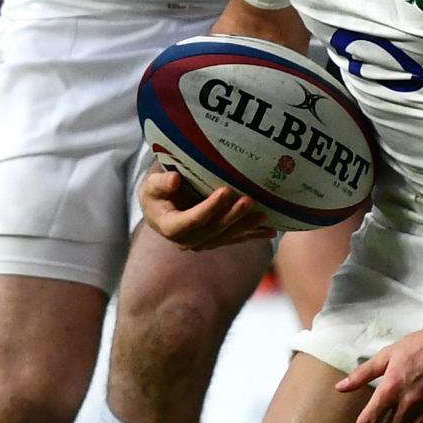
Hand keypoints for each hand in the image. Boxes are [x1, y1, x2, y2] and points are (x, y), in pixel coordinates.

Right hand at [138, 165, 275, 249]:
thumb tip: (174, 180)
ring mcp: (202, 242)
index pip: (192, 220)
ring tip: (263, 215)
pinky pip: (235, 239)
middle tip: (250, 200)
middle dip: (232, 217)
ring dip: (245, 227)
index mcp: (170, 226)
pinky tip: (270, 232)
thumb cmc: (156, 192)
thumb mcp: (152, 184)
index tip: (225, 191)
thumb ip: (160, 183)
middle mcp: (186, 240)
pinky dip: (253, 235)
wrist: (160, 208)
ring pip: (226, 237)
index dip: (209, 208)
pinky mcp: (215, 240)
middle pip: (213, 231)